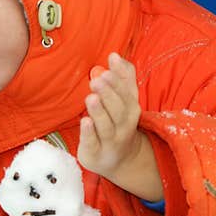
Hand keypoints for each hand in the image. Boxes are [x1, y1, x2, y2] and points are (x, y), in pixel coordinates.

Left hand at [78, 52, 144, 181]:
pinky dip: (89, 133)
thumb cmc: (119, 123)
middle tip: (97, 79)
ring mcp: (110, 140)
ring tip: (91, 97)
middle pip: (118, 109)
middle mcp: (124, 125)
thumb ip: (123, 78)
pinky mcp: (95, 152)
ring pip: (106, 126)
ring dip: (99, 111)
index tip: (110, 64)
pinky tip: (84, 121)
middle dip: (109, 94)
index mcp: (131, 109)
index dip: (119, 79)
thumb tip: (115, 55)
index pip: (127, 92)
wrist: (121, 160)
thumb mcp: (125, 101)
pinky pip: (93, 143)